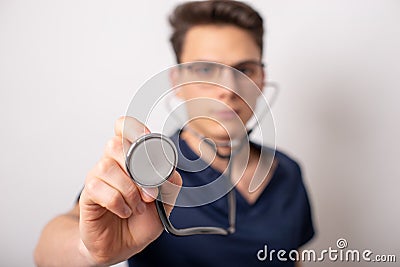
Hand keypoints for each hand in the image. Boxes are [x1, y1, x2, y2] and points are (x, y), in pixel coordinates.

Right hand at [79, 116, 181, 264]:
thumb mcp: (165, 201)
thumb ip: (169, 182)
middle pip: (115, 144)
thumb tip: (165, 168)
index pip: (124, 127)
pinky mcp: (88, 194)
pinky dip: (118, 203)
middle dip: (138, 169)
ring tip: (137, 207)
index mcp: (131, 157)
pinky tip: (124, 211)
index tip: (146, 139)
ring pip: (107, 166)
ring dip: (129, 190)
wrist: (123, 244)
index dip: (133, 128)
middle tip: (149, 193)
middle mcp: (112, 162)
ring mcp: (98, 176)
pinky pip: (99, 188)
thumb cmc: (141, 220)